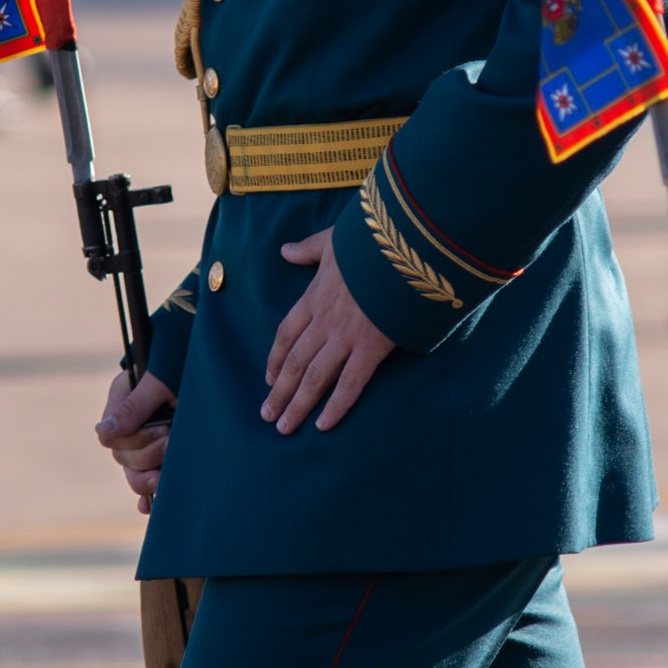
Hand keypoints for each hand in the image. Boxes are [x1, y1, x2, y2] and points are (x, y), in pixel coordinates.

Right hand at [97, 368, 174, 515]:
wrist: (206, 365)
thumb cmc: (181, 366)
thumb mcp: (159, 381)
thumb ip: (133, 405)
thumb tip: (103, 432)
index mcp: (120, 401)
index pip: (110, 438)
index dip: (136, 440)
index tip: (164, 430)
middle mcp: (127, 425)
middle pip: (123, 458)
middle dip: (150, 454)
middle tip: (174, 440)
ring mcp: (140, 441)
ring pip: (133, 473)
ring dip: (152, 476)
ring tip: (171, 468)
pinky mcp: (157, 455)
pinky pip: (143, 482)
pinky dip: (145, 496)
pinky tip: (148, 507)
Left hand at [264, 233, 394, 435]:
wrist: (400, 249)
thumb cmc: (368, 242)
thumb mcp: (332, 240)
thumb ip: (308, 249)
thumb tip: (285, 250)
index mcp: (314, 297)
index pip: (286, 334)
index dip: (274, 358)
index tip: (268, 378)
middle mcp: (324, 322)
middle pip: (294, 362)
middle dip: (279, 391)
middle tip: (266, 415)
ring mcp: (345, 337)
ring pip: (314, 378)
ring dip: (297, 405)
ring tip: (284, 428)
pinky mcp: (370, 347)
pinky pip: (350, 383)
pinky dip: (336, 406)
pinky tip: (323, 425)